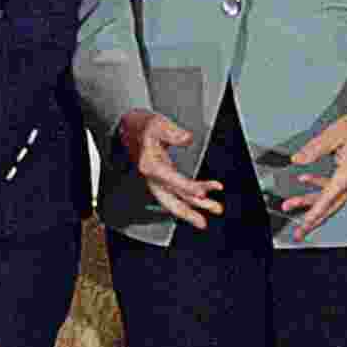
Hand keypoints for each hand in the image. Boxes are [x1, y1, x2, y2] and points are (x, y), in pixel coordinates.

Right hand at [117, 109, 222, 229]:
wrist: (130, 129)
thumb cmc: (143, 126)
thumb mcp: (156, 123)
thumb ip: (171, 132)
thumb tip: (187, 138)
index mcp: (149, 165)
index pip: (169, 180)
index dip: (186, 187)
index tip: (202, 193)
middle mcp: (153, 177)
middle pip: (169, 200)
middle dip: (186, 213)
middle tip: (202, 223)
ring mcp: (160, 179)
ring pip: (178, 198)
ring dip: (196, 205)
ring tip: (216, 208)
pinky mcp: (167, 177)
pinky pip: (182, 189)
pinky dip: (196, 191)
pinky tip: (210, 189)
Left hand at [280, 113, 346, 241]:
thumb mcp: (334, 134)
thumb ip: (314, 148)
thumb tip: (298, 160)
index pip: (327, 200)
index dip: (313, 214)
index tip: (304, 225)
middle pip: (330, 207)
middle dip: (311, 220)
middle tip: (298, 232)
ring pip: (331, 200)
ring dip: (311, 202)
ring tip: (292, 203)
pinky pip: (336, 191)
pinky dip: (320, 189)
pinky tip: (306, 180)